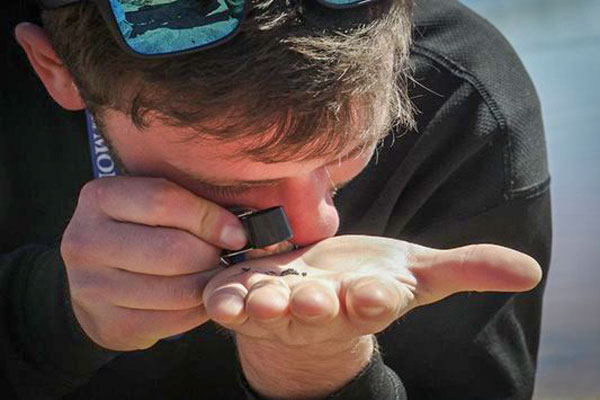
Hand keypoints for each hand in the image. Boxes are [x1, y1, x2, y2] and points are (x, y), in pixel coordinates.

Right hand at [60, 177, 246, 350]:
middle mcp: (85, 240)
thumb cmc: (140, 231)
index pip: (164, 201)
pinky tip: (200, 298)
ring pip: (176, 290)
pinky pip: (171, 320)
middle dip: (212, 256)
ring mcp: (90, 286)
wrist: (97, 278)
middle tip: (225, 257)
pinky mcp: (106, 323)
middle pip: (173, 250)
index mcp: (100, 198)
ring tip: (215, 276)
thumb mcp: (152, 205)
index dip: (210, 218)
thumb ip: (190, 204)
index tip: (237, 234)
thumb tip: (242, 226)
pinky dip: (197, 311)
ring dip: (208, 285)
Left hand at [203, 235, 541, 343]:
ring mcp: (279, 308)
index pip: (377, 303)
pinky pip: (230, 303)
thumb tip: (529, 271)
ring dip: (265, 306)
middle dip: (318, 306)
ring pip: (272, 312)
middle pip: (321, 311)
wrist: (311, 297)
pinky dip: (223, 298)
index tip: (382, 291)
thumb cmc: (363, 281)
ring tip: (261, 298)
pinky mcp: (244, 299)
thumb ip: (465, 268)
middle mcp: (322, 309)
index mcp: (365, 301)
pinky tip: (220, 290)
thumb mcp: (416, 272)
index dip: (378, 298)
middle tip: (315, 298)